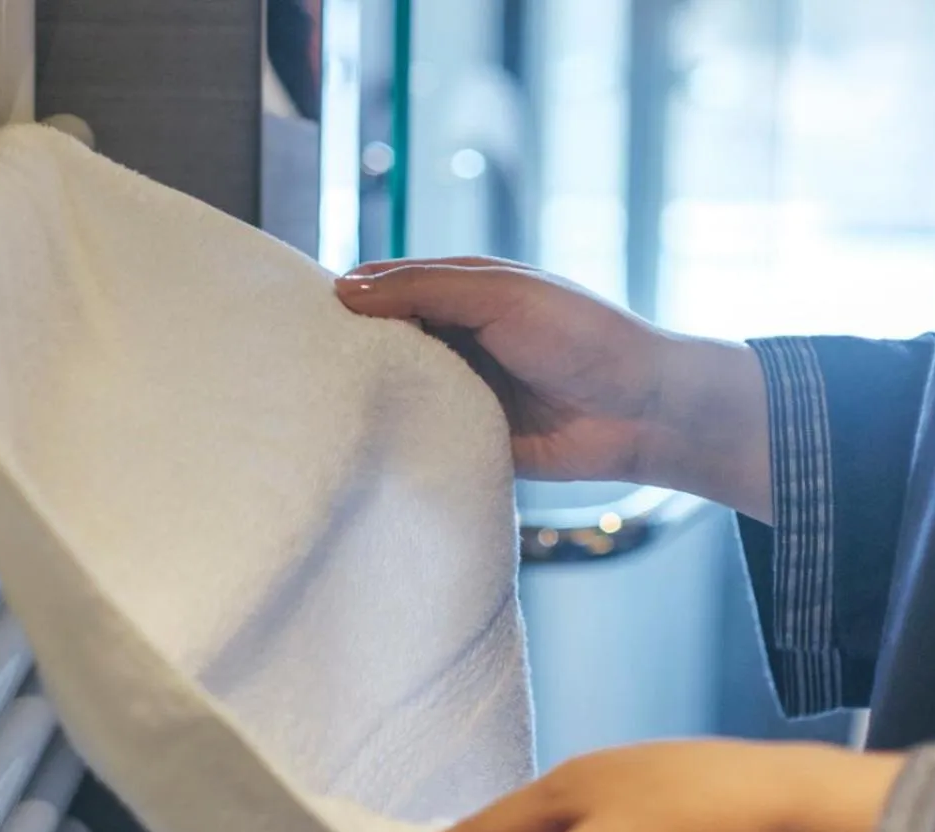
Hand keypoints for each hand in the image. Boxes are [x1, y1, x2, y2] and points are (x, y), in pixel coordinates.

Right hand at [336, 258, 772, 517]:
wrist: (644, 412)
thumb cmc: (584, 337)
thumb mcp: (501, 295)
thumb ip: (425, 287)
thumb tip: (344, 289)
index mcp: (461, 290)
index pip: (383, 286)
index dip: (342, 296)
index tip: (294, 315)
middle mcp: (455, 337)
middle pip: (381, 341)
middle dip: (344, 350)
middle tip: (290, 366)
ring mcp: (461, 388)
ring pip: (395, 390)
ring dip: (366, 396)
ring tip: (311, 406)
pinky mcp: (470, 437)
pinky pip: (422, 436)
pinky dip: (397, 438)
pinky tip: (359, 443)